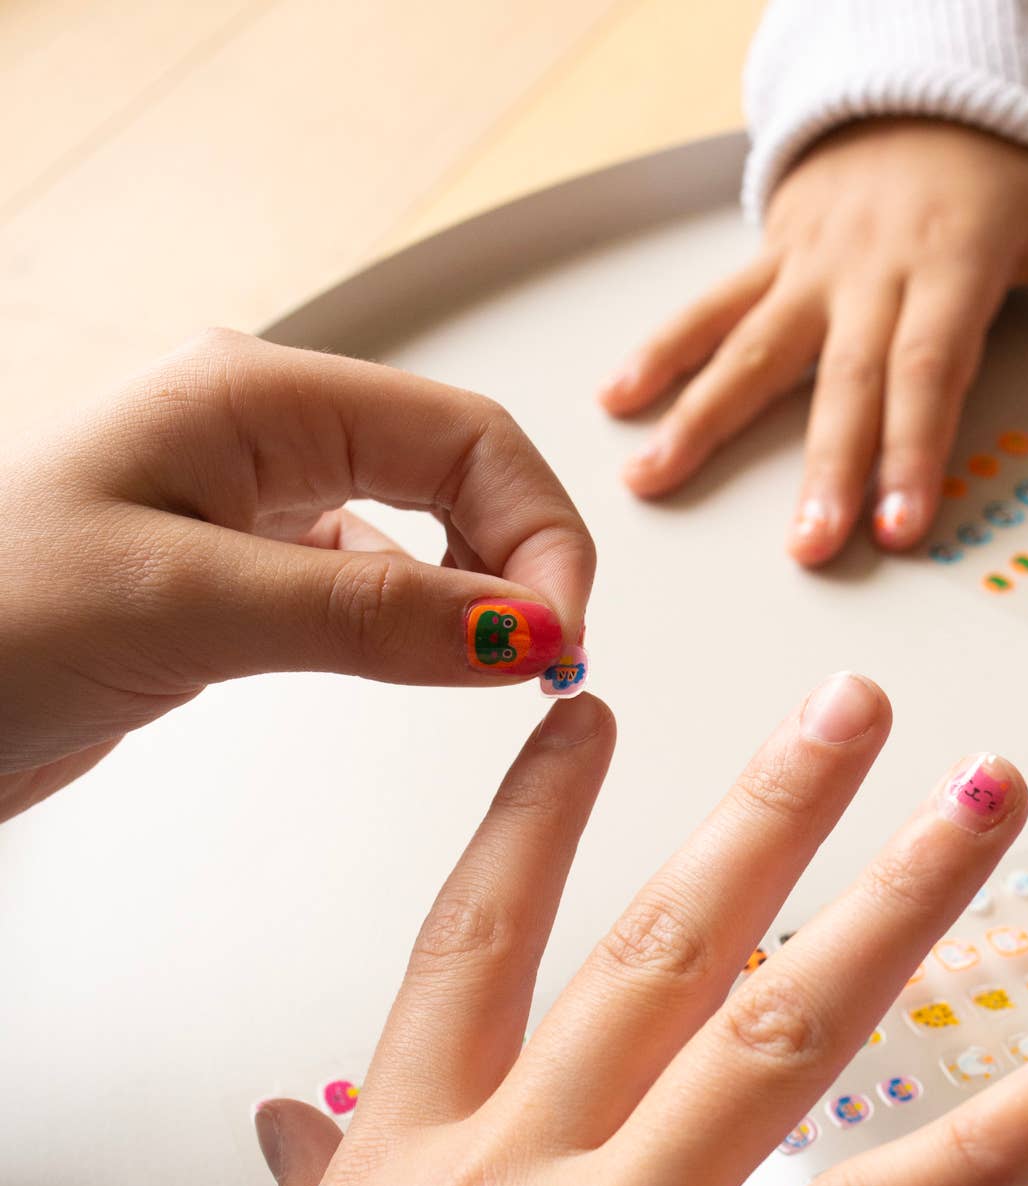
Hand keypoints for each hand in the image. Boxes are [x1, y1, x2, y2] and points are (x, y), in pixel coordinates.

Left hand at [0, 329, 592, 820]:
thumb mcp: (187, 604)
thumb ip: (369, 612)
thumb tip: (525, 628)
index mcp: (252, 394)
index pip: (465, 434)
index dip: (538, 533)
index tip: (560, 640)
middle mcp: (258, 433)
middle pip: (459, 468)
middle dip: (525, 557)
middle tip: (551, 663)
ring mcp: (247, 503)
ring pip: (421, 525)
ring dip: (481, 590)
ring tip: (509, 669)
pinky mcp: (233, 574)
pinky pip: (368, 580)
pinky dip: (421, 622)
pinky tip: (428, 664)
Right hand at [123, 677, 1027, 1185]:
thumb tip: (298, 1124)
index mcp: (405, 1159)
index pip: (472, 935)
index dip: (535, 815)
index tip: (592, 707)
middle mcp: (513, 1176)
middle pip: (658, 949)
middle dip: (768, 810)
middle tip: (858, 703)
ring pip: (772, 1040)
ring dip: (894, 908)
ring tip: (983, 804)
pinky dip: (988, 1146)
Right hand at [602, 119, 1027, 565]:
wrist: (924, 67)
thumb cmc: (1005, 163)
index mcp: (952, 265)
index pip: (928, 369)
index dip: (911, 448)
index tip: (896, 524)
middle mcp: (871, 269)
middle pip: (843, 379)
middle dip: (823, 468)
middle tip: (807, 548)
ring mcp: (810, 264)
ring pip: (753, 345)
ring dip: (701, 417)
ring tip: (651, 479)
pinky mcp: (770, 256)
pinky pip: (709, 307)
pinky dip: (663, 352)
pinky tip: (620, 403)